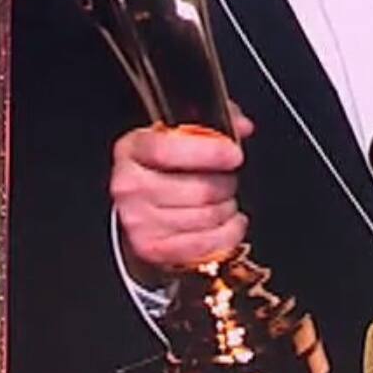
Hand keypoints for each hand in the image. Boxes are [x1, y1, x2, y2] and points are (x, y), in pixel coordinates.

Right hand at [113, 109, 253, 274]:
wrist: (141, 205)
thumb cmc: (164, 168)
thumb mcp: (180, 134)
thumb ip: (213, 124)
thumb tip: (242, 127)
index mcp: (133, 149)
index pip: (169, 151)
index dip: (209, 152)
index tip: (234, 154)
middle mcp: (129, 186)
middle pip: (197, 189)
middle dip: (226, 184)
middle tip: (228, 180)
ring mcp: (138, 220)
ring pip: (206, 216)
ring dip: (227, 208)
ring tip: (224, 201)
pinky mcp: (151, 248)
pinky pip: (204, 244)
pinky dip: (227, 234)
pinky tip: (230, 223)